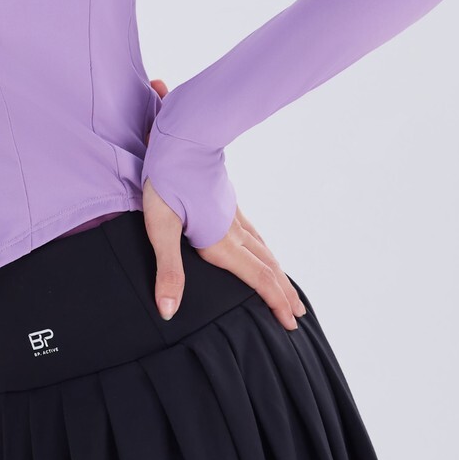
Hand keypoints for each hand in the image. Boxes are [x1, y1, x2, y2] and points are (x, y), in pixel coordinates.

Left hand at [142, 77, 306, 331]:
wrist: (184, 135)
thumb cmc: (167, 178)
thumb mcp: (160, 227)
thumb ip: (168, 271)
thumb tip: (169, 311)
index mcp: (221, 242)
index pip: (257, 278)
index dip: (274, 302)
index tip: (291, 324)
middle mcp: (233, 231)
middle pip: (267, 267)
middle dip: (283, 293)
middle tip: (298, 315)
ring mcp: (232, 214)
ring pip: (263, 249)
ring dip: (277, 272)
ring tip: (286, 288)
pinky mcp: (227, 201)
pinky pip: (254, 233)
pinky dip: (265, 249)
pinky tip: (260, 247)